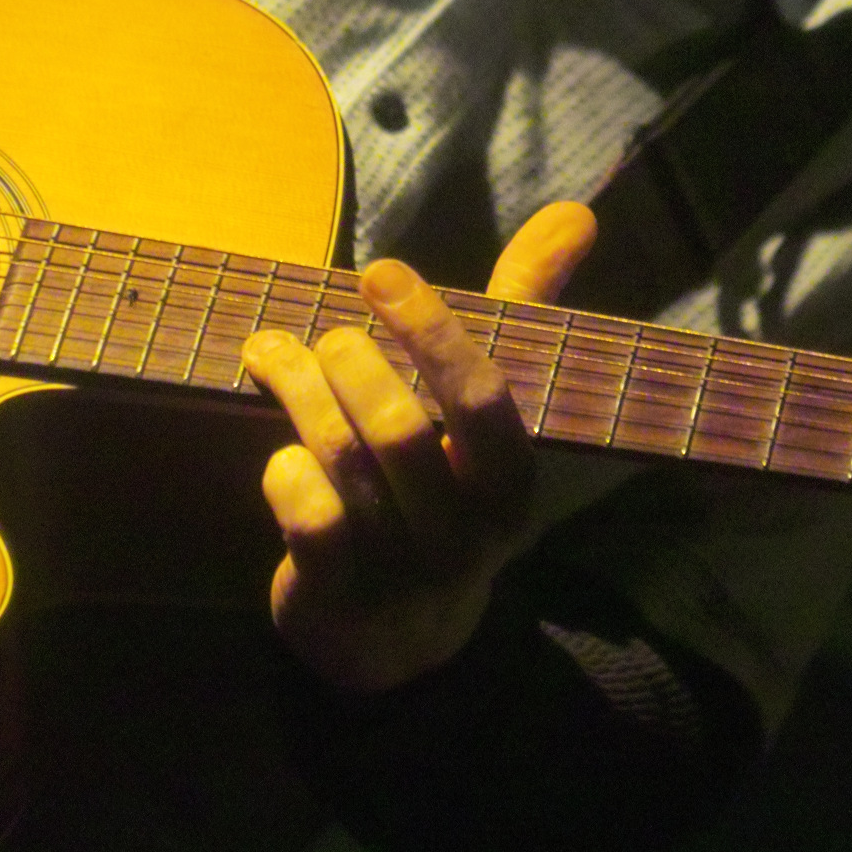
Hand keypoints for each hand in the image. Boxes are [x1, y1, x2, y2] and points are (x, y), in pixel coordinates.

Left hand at [242, 199, 597, 693]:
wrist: (396, 639)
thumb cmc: (440, 485)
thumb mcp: (484, 409)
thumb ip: (523, 307)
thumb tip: (576, 213)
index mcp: (514, 481)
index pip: (481, 395)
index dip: (430, 327)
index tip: (380, 270)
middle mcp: (471, 535)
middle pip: (401, 424)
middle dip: (349, 362)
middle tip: (326, 336)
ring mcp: (406, 574)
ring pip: (343, 460)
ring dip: (300, 395)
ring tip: (275, 357)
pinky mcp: (343, 602)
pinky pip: (308, 518)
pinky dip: (285, 472)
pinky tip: (283, 456)